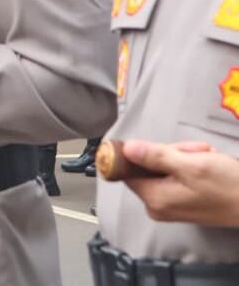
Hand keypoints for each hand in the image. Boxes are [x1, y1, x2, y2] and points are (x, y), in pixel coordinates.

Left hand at [121, 139, 238, 225]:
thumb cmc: (228, 186)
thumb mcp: (190, 165)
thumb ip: (155, 156)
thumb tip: (126, 148)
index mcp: (154, 199)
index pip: (129, 169)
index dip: (145, 153)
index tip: (169, 149)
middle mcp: (158, 206)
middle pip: (150, 166)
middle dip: (174, 153)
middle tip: (198, 153)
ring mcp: (171, 206)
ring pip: (167, 167)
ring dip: (187, 157)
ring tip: (208, 157)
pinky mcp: (185, 203)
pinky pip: (179, 176)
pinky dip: (193, 166)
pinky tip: (211, 165)